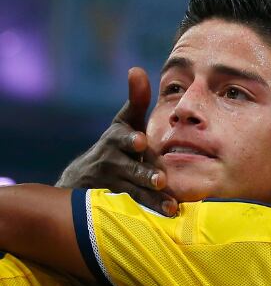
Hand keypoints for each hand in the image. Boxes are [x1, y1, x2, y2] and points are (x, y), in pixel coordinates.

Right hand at [56, 68, 176, 215]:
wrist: (86, 177)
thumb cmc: (119, 144)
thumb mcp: (125, 122)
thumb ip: (136, 100)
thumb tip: (137, 70)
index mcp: (117, 137)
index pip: (122, 136)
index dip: (129, 139)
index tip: (139, 141)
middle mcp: (109, 158)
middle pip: (128, 166)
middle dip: (143, 173)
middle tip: (160, 180)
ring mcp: (108, 181)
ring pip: (131, 189)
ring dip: (150, 197)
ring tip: (169, 205)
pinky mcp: (110, 200)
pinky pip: (130, 206)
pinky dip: (147, 211)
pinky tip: (167, 216)